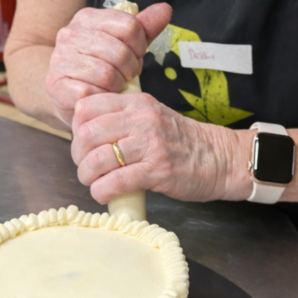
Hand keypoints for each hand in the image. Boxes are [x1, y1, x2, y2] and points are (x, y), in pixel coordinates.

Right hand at [45, 2, 171, 125]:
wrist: (67, 91)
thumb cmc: (100, 65)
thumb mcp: (124, 44)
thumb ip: (144, 27)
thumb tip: (165, 9)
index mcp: (87, 18)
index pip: (129, 26)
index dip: (140, 46)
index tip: (136, 55)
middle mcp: (69, 34)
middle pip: (120, 51)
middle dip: (131, 68)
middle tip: (127, 75)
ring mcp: (60, 59)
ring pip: (106, 73)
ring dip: (117, 85)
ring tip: (115, 86)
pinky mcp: (55, 85)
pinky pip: (89, 92)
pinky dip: (101, 97)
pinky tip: (101, 96)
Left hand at [71, 91, 251, 203]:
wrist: (221, 158)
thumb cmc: (183, 142)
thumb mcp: (152, 118)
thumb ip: (123, 120)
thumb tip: (87, 136)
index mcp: (137, 103)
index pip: (87, 107)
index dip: (76, 128)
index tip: (84, 144)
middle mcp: (142, 119)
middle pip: (87, 134)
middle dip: (78, 156)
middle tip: (86, 168)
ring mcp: (151, 144)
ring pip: (97, 159)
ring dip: (88, 176)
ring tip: (95, 183)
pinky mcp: (158, 170)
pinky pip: (116, 182)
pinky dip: (102, 192)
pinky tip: (105, 194)